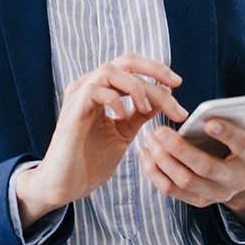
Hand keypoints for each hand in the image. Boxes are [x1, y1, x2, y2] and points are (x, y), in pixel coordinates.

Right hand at [15, 53, 186, 226]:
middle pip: (125, 60)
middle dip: (154, 70)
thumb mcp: (124, 132)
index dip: (156, 71)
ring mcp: (78, 96)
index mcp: (101, 90)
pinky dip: (115, 100)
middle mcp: (88, 86)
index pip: (132, 67)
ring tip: (147, 108)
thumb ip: (140, 113)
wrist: (66, 184)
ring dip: (136, 87)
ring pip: (110, 70)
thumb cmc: (91, 160)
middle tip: (175, 88)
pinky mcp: (72, 110)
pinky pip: (95, 91)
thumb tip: (165, 95)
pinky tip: (124, 115)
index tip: (178, 86)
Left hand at [138, 112, 244, 228]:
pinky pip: (171, 190)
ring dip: (162, 159)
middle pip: (206, 167)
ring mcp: (218, 193)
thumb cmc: (239, 140)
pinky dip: (154, 172)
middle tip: (158, 130)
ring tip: (149, 138)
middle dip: (179, 148)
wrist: (240, 174)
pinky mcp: (199, 201)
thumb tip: (233, 104)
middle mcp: (238, 179)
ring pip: (185, 180)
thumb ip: (242, 115)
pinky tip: (144, 153)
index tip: (209, 122)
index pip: (242, 145)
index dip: (227, 134)